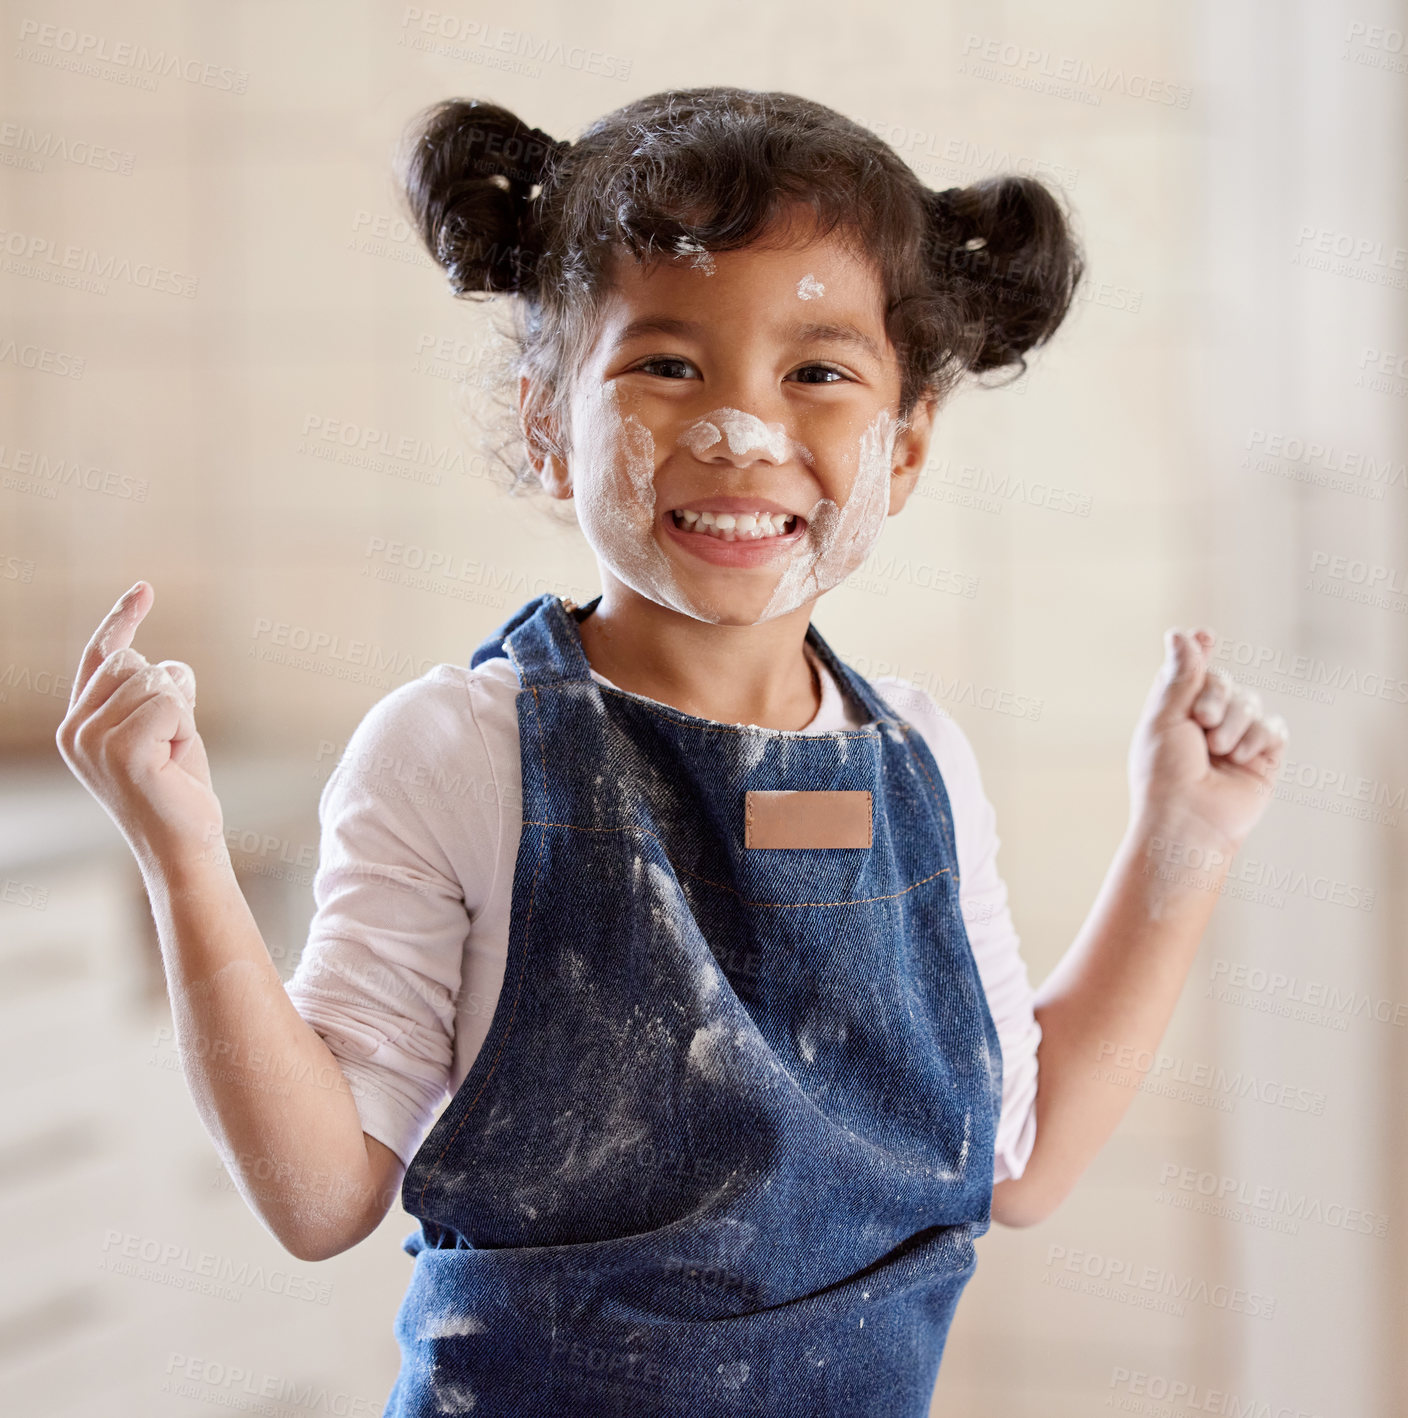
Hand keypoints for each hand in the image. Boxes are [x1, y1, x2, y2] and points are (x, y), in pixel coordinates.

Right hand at [55, 581, 223, 867]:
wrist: (184, 845)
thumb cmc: (179, 790)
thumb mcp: (167, 730)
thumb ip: (156, 695)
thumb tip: (167, 664)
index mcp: (80, 724)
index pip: (102, 657)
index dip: (123, 620)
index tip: (146, 588)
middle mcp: (76, 729)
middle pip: (136, 663)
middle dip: (170, 692)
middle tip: (171, 742)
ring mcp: (93, 740)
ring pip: (156, 680)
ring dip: (181, 713)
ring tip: (172, 755)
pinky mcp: (120, 749)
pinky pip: (171, 702)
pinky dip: (186, 725)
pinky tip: (175, 759)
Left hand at [1126, 626, 1288, 854]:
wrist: (1188, 821)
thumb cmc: (1164, 774)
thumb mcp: (1164, 718)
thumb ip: (1180, 676)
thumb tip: (1181, 635)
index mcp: (1175, 713)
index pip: (1192, 672)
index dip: (1200, 651)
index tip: (1204, 636)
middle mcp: (1206, 724)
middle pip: (1224, 680)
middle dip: (1215, 694)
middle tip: (1201, 720)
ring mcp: (1236, 740)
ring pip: (1250, 702)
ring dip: (1233, 722)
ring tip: (1217, 750)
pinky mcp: (1263, 758)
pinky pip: (1273, 727)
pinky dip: (1256, 739)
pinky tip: (1239, 758)